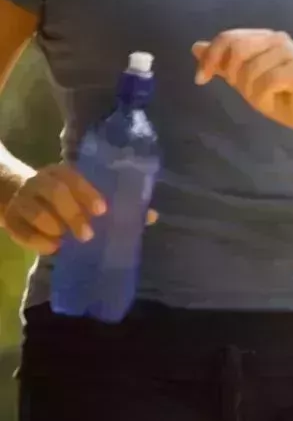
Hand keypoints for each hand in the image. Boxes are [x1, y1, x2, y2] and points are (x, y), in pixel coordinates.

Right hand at [1, 164, 154, 255]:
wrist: (15, 194)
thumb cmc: (64, 197)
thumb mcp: (83, 193)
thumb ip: (115, 204)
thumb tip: (151, 216)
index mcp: (62, 173)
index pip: (75, 178)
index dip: (88, 193)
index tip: (102, 211)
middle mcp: (41, 181)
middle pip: (56, 193)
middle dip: (73, 214)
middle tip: (87, 235)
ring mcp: (22, 199)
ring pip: (35, 211)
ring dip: (53, 228)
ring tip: (66, 240)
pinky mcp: (9, 218)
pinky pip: (20, 231)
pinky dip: (36, 242)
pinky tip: (52, 248)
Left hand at [194, 29, 292, 134]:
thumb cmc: (277, 95)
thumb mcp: (242, 79)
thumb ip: (222, 63)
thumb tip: (196, 46)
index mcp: (264, 37)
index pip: (228, 38)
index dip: (210, 58)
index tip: (201, 79)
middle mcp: (278, 39)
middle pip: (237, 49)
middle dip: (233, 76)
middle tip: (245, 91)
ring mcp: (291, 53)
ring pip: (250, 70)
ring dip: (251, 91)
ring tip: (266, 97)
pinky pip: (267, 82)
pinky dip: (264, 96)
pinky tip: (277, 99)